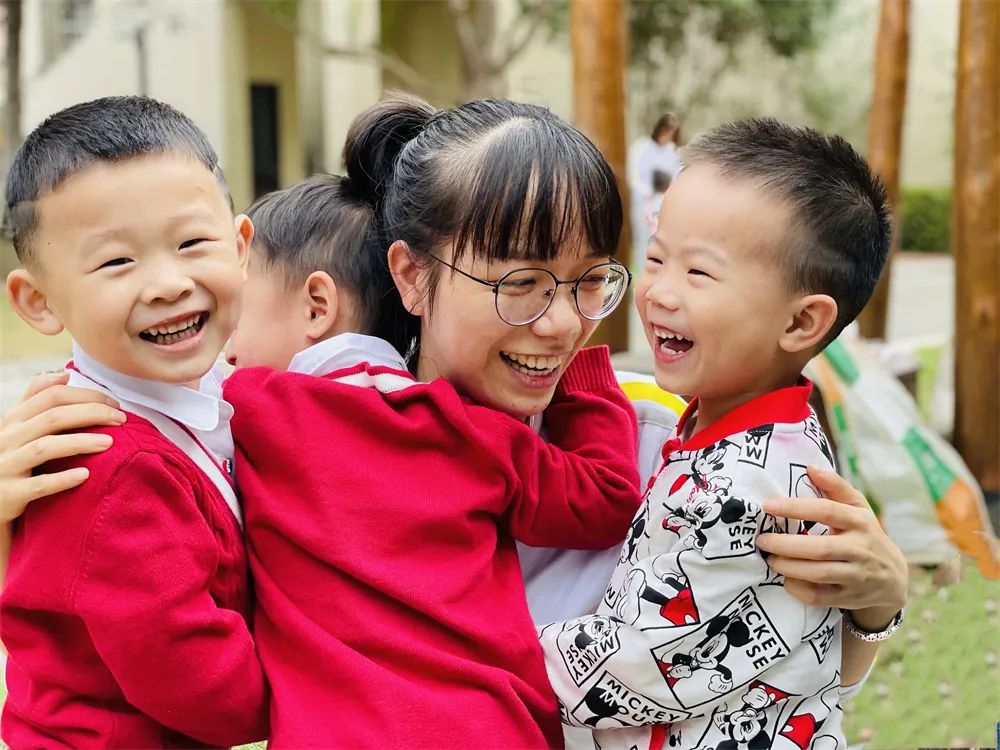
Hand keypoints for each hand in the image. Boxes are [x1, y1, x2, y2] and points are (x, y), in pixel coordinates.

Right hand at [0, 372, 124, 521]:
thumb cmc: (10, 458)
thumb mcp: (17, 426)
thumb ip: (37, 399)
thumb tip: (64, 375)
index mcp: (13, 420)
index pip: (52, 396)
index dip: (87, 396)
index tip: (115, 405)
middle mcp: (6, 438)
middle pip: (53, 417)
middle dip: (91, 414)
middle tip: (121, 419)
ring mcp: (6, 466)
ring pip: (45, 447)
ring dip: (80, 442)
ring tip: (110, 442)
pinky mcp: (9, 494)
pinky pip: (39, 485)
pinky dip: (63, 478)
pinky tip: (85, 474)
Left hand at [757, 465, 906, 621]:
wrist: (892, 579)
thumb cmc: (865, 535)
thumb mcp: (858, 508)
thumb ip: (835, 487)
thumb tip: (810, 467)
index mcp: (860, 522)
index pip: (827, 511)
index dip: (795, 508)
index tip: (768, 506)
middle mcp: (860, 549)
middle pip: (820, 548)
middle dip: (786, 544)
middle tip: (762, 540)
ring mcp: (856, 575)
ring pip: (819, 574)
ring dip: (789, 567)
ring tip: (770, 559)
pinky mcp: (849, 597)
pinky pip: (820, 596)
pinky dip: (799, 589)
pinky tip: (786, 579)